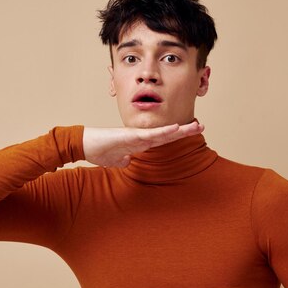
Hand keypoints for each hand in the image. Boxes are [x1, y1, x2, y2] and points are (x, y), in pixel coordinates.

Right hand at [82, 120, 203, 167]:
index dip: (177, 135)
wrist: (85, 145)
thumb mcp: (117, 161)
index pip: (163, 139)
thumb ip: (125, 160)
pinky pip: (150, 134)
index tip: (191, 132)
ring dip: (180, 130)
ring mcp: (137, 135)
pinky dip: (163, 132)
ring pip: (163, 132)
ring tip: (195, 126)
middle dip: (185, 130)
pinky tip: (175, 128)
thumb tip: (129, 162)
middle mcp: (141, 137)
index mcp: (140, 143)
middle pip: (168, 134)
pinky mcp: (130, 136)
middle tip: (201, 126)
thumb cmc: (99, 151)